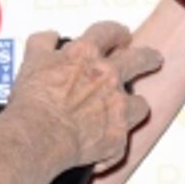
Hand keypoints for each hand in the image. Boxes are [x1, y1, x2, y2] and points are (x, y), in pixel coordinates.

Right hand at [10, 21, 161, 173]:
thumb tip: (51, 38)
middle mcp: (107, 77)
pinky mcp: (117, 137)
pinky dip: (111, 146)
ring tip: (128, 112)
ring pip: (141, 104)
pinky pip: (121, 143)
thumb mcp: (31, 60)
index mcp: (85, 54)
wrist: (38, 134)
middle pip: (140, 60)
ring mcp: (117, 107)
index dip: (117, 33)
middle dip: (149, 58)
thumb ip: (43, 43)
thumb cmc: (33, 100)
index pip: (108, 32)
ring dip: (134, 106)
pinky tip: (100, 150)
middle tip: (153, 60)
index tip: (121, 37)